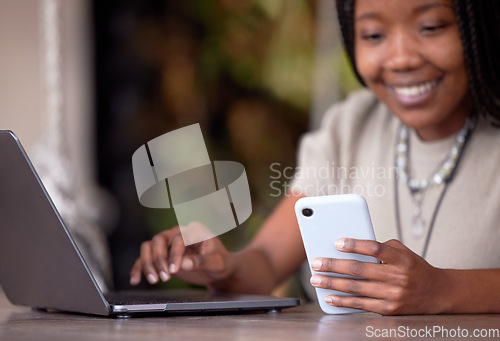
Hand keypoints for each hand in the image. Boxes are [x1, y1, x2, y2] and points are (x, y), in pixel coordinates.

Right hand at [129, 225, 235, 286]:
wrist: (219, 270)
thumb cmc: (221, 263)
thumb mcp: (218, 263)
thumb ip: (203, 261)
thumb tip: (184, 264)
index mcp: (193, 230)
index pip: (177, 238)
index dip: (174, 254)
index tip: (175, 270)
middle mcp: (178, 233)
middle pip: (158, 240)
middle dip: (158, 259)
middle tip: (164, 278)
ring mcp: (168, 244)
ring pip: (148, 247)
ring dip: (147, 263)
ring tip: (154, 280)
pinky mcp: (162, 256)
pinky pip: (145, 258)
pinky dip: (139, 268)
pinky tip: (136, 280)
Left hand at [309, 238, 449, 314]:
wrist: (438, 293)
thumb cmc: (414, 268)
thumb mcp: (402, 251)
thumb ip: (380, 247)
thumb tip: (350, 247)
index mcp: (401, 258)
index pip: (375, 249)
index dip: (354, 245)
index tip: (337, 243)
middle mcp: (398, 277)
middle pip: (359, 270)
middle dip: (333, 266)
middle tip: (316, 263)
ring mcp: (393, 295)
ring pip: (356, 288)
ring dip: (332, 284)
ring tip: (316, 279)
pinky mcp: (389, 309)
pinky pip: (361, 304)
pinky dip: (343, 301)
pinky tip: (330, 297)